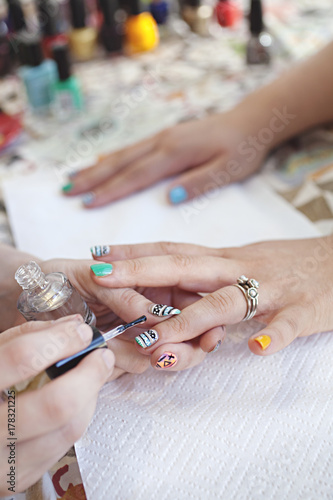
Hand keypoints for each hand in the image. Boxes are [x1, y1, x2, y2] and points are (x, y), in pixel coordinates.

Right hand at [0, 316, 113, 493]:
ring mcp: (3, 460)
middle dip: (90, 374)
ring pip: (68, 428)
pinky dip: (79, 417)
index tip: (82, 332)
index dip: (61, 341)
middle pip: (56, 403)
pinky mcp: (19, 477)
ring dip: (90, 397)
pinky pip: (64, 445)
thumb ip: (29, 335)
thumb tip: (73, 325)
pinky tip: (78, 400)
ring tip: (92, 377)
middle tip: (102, 356)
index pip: (22, 358)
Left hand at [41, 259, 223, 375]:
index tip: (209, 333)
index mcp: (151, 284)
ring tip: (144, 352)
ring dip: (165, 357)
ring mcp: (135, 335)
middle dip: (188, 346)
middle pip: (186, 333)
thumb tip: (155, 315)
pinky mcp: (117, 355)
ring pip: (166, 353)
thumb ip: (124, 294)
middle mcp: (149, 312)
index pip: (188, 301)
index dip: (203, 318)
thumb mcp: (90, 276)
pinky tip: (120, 359)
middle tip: (178, 352)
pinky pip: (134, 364)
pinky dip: (131, 364)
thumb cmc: (59, 276)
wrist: (26, 297)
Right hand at [61, 111, 265, 207]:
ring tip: (73, 177)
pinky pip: (132, 148)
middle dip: (92, 178)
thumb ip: (199, 183)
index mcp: (175, 153)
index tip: (87, 203)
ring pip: (123, 153)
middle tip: (66, 191)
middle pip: (121, 162)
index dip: (111, 191)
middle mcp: (163, 142)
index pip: (137, 176)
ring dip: (96, 166)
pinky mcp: (165, 136)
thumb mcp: (228, 171)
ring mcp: (162, 137)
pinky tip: (101, 164)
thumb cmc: (242, 149)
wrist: (251, 121)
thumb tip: (170, 197)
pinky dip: (112, 158)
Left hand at [89, 237, 332, 358]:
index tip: (97, 254)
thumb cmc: (286, 264)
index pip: (172, 251)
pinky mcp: (302, 310)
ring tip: (157, 340)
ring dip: (190, 320)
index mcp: (224, 259)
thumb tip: (168, 283)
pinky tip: (256, 348)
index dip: (134, 252)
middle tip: (101, 277)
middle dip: (141, 272)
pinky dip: (272, 335)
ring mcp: (270, 289)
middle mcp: (239, 268)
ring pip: (226, 301)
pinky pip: (286, 324)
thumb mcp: (241, 262)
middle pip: (185, 267)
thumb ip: (208, 274)